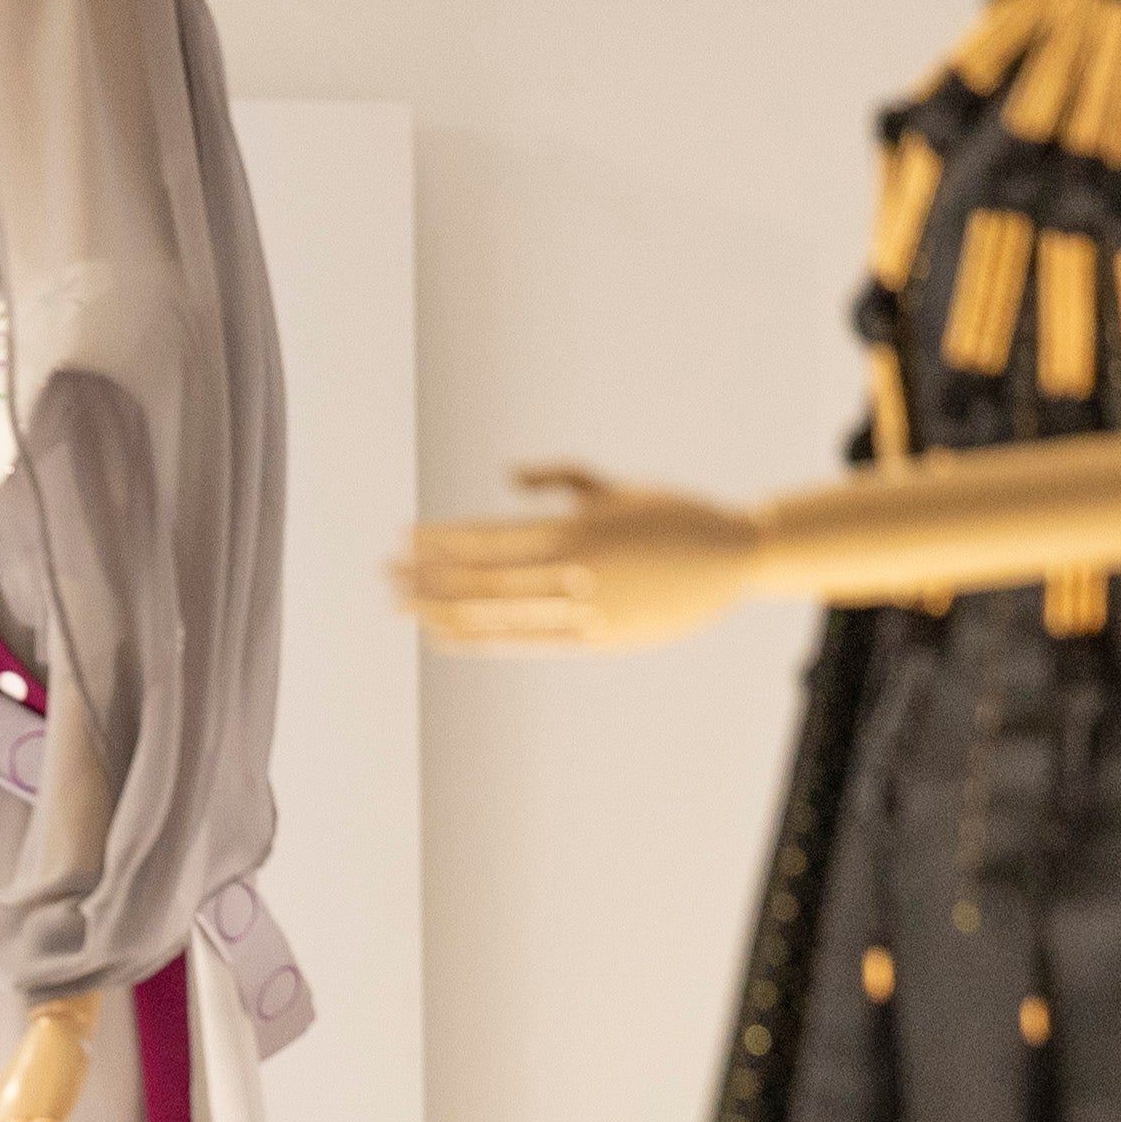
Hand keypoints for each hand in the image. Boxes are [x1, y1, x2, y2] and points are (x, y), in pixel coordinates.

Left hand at [394, 464, 760, 652]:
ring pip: (500, 616)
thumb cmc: (670, 513)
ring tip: (404, 607)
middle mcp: (576, 573)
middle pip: (483, 580)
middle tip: (383, 576)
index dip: (440, 541)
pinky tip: (445, 635)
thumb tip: (507, 477)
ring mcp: (586, 612)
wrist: (736, 558)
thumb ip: (559, 482)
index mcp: (577, 529)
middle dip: (428, 579)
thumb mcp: (613, 488)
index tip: (401, 539)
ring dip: (444, 611)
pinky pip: (528, 644)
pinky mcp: (598, 640)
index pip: (489, 538)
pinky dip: (484, 641)